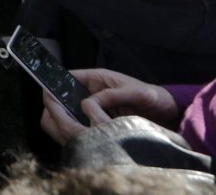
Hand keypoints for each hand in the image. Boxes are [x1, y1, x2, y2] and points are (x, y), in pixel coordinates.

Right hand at [52, 68, 183, 138]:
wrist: (167, 112)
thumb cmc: (152, 97)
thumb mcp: (135, 92)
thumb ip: (112, 95)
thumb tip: (87, 103)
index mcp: (96, 79)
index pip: (67, 77)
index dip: (55, 85)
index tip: (48, 96)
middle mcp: (91, 92)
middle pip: (63, 97)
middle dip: (57, 107)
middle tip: (59, 120)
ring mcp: (94, 108)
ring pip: (69, 113)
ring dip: (67, 121)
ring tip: (70, 131)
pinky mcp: (98, 121)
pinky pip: (81, 125)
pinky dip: (78, 131)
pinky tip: (81, 138)